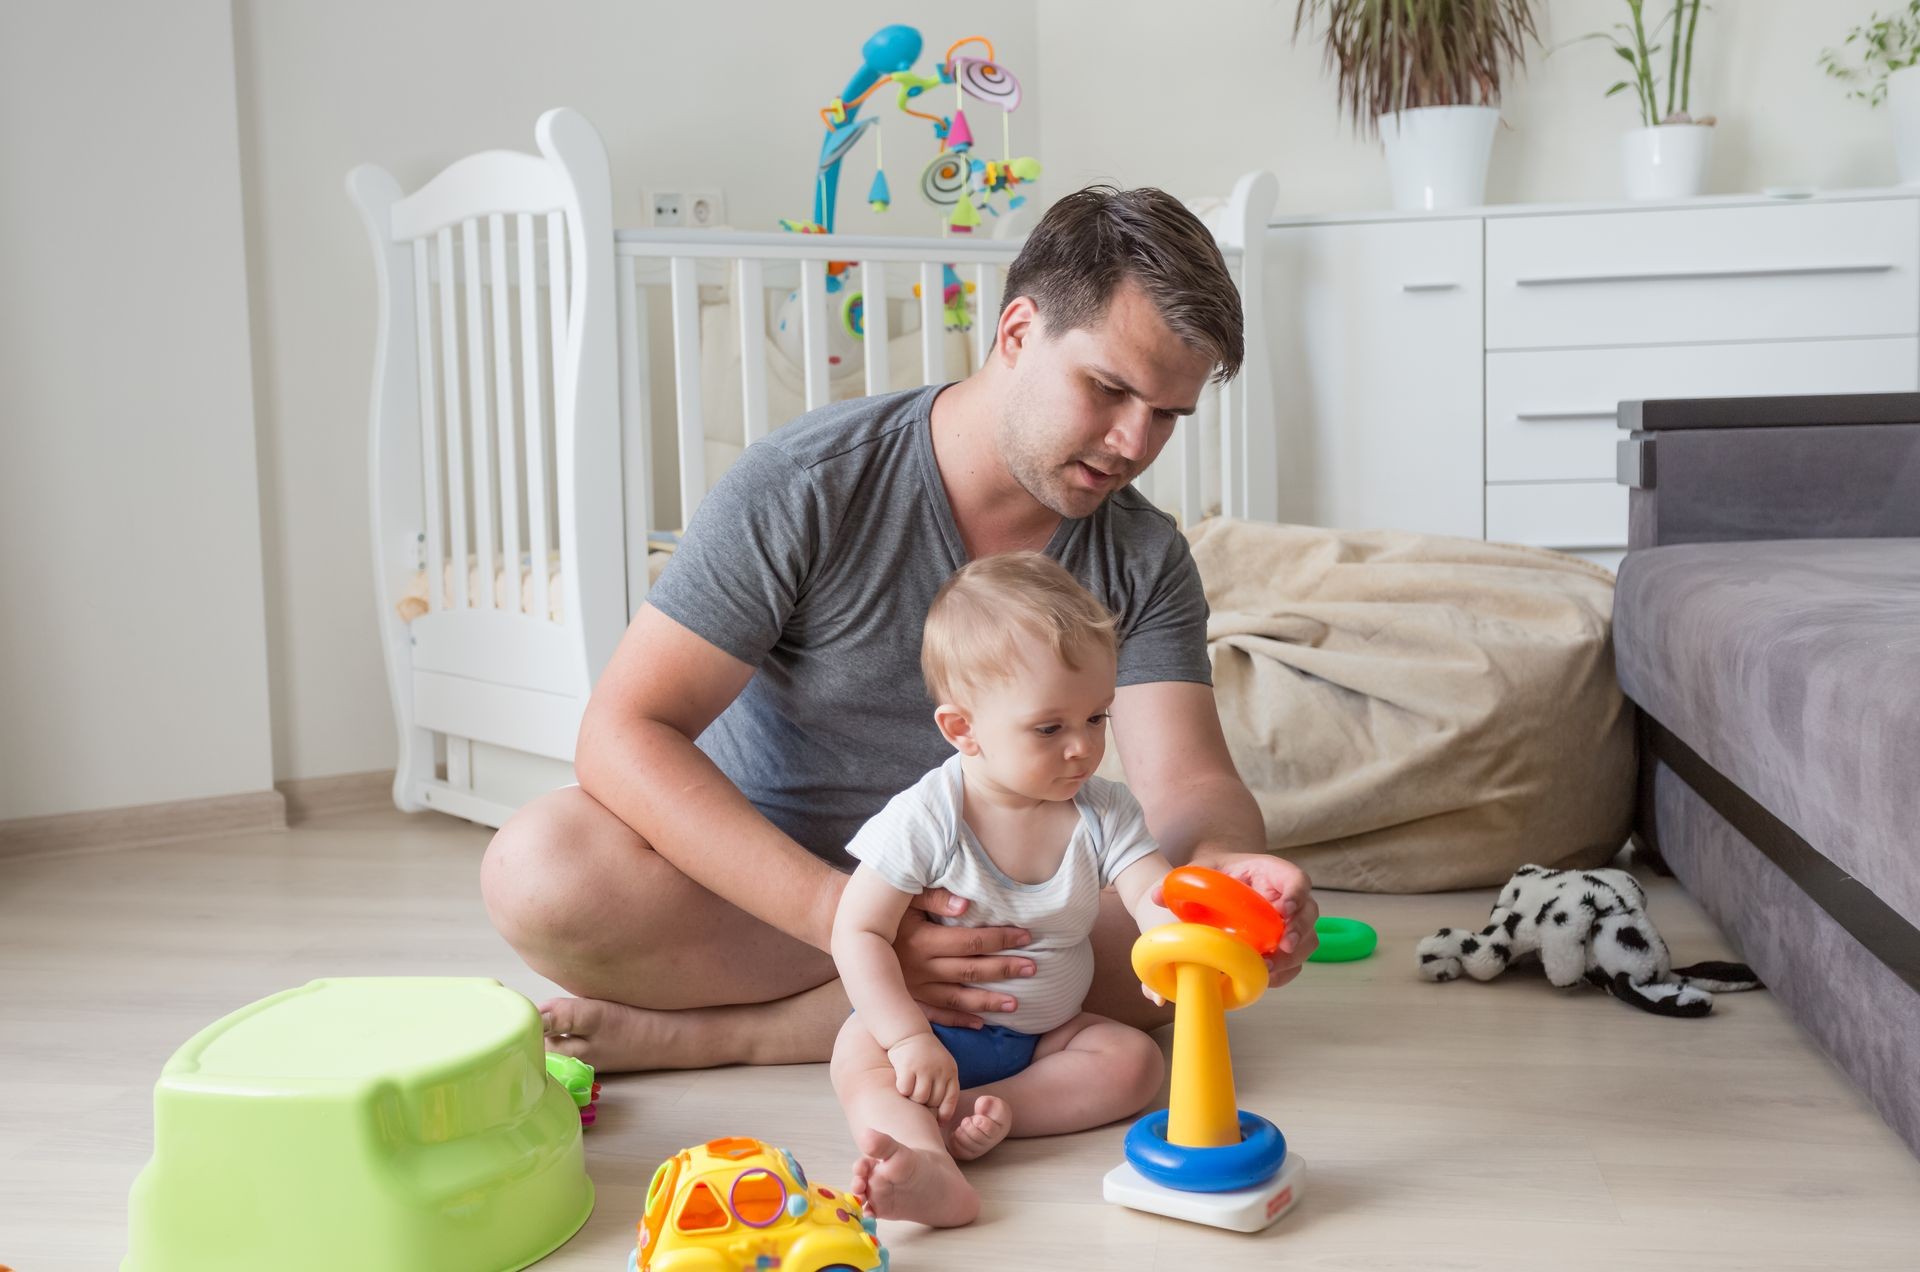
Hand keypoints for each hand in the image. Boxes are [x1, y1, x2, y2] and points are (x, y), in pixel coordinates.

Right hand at [886, 1032, 959, 1120]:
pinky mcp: (908, 1067)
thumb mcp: (941, 1065)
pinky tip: (900, 1081)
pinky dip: (902, 1089)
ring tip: (910, 1087)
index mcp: (950, 1071)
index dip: (945, 1112)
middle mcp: (940, 1070)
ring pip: (919, 1098)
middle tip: (917, 1095)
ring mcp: (925, 1068)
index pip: (951, 1099)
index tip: (939, 1120)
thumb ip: (942, 1085)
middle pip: (933, 1101)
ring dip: (912, 1097)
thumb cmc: (924, 1054)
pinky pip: (905, 1090)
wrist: (908, 1031)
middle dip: (925, 1103)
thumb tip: (941, 1116)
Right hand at [894, 889, 1033, 1028]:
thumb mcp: (905, 895)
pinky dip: (960, 1021)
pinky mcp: (907, 1001)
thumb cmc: (885, 908)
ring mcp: (913, 989)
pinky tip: (982, 1024)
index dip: (1001, 938)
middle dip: (1004, 969)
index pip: (970, 941)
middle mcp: (918, 968)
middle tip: (1033, 968)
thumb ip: (934, 896)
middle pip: (970, 970)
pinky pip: (937, 1015)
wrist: (847, 930)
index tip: (1027, 935)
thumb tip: (967, 903)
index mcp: (921, 940)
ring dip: (989, 1000)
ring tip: (1017, 1003)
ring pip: (958, 998)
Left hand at [1153, 854, 1318, 988]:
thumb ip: (1179, 882)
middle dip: (1299, 931)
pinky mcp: (1283, 946)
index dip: (1296, 893)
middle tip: (1283, 947)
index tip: (1284, 908)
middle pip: (1309, 913)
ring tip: (1268, 968)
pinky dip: (1283, 972)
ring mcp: (1289, 923)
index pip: (1297, 879)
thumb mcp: (1197, 872)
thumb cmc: (1213, 875)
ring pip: (1308, 941)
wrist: (1218, 887)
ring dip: (1292, 957)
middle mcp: (1287, 898)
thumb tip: (1156, 896)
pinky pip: (1295, 963)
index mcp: (1271, 873)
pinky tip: (1265, 978)